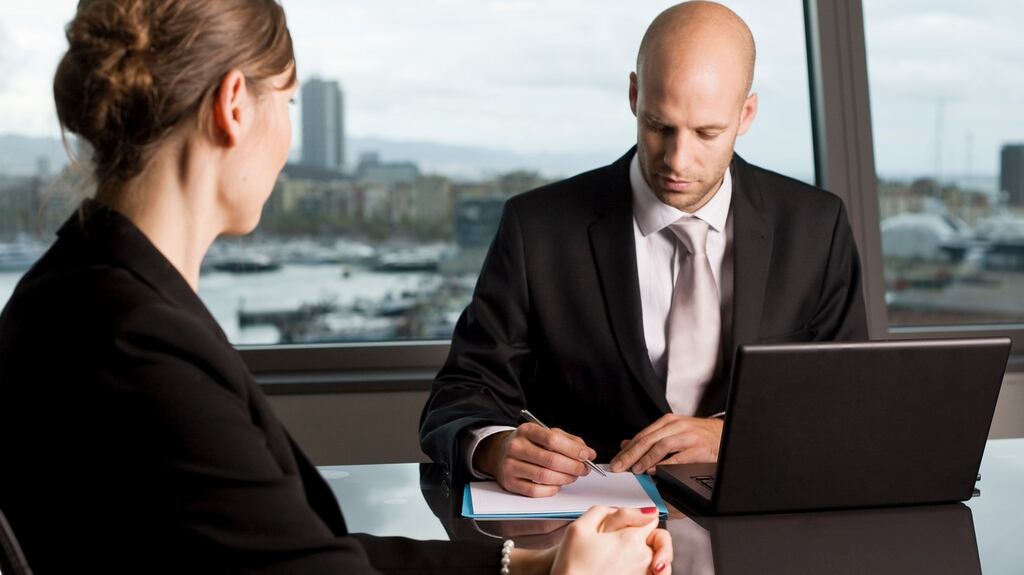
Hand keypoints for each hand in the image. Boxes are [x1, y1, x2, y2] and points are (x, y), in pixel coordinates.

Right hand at [474, 423, 595, 496]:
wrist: (499, 453)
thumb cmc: (528, 443)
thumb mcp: (545, 434)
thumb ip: (568, 441)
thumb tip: (588, 453)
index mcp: (526, 430)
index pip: (552, 439)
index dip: (573, 449)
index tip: (587, 455)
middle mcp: (516, 447)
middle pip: (551, 460)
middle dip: (573, 467)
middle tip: (584, 469)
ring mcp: (510, 466)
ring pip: (544, 476)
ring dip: (565, 479)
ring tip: (573, 476)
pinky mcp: (510, 483)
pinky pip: (535, 491)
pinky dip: (551, 489)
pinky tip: (557, 484)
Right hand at [551, 506, 672, 574]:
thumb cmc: (572, 566)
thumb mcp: (579, 528)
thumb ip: (605, 511)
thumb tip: (634, 510)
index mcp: (630, 539)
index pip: (652, 518)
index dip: (641, 517)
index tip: (632, 520)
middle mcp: (642, 557)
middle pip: (659, 539)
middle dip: (648, 535)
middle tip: (633, 538)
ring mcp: (642, 573)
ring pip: (654, 556)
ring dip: (646, 553)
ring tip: (624, 555)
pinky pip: (652, 573)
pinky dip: (649, 569)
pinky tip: (634, 567)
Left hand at [610, 415, 722, 473]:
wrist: (724, 435)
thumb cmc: (697, 435)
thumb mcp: (672, 432)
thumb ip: (650, 438)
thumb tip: (625, 444)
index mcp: (667, 421)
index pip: (642, 435)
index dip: (626, 450)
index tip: (615, 462)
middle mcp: (676, 426)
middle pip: (648, 439)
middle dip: (630, 455)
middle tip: (619, 467)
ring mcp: (688, 436)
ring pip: (661, 446)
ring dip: (646, 459)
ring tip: (636, 470)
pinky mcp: (699, 448)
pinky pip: (679, 457)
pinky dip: (666, 464)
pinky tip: (656, 470)